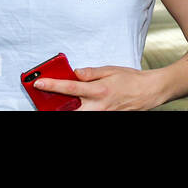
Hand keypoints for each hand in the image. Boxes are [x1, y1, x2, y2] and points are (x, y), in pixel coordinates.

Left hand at [33, 64, 162, 110]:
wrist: (149, 91)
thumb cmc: (131, 79)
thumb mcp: (111, 70)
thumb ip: (91, 72)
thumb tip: (75, 73)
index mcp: (98, 90)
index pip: (70, 88)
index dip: (52, 85)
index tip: (38, 82)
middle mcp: (98, 105)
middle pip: (68, 110)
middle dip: (53, 107)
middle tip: (42, 102)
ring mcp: (101, 114)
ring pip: (77, 115)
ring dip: (66, 110)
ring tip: (57, 104)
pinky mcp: (105, 118)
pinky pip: (88, 116)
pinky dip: (80, 110)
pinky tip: (77, 105)